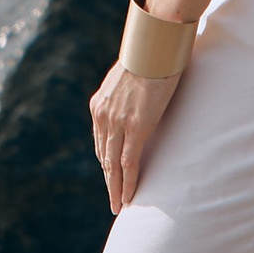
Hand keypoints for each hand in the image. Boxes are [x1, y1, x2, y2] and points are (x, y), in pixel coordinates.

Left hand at [90, 61, 181, 212]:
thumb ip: (125, 93)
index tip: (110, 176)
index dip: (105, 162)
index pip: (100, 142)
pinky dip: (128, 183)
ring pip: (113, 165)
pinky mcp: (135, 128)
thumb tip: (135, 97)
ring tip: (120, 205)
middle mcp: (103, 116)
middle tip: (113, 200)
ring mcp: (117, 123)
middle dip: (108, 181)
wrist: (154, 48)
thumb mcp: (128, 77)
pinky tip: (130, 196)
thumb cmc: (148, 58)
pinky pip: (129, 162)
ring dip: (116, 188)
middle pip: (103, 157)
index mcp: (99, 105)